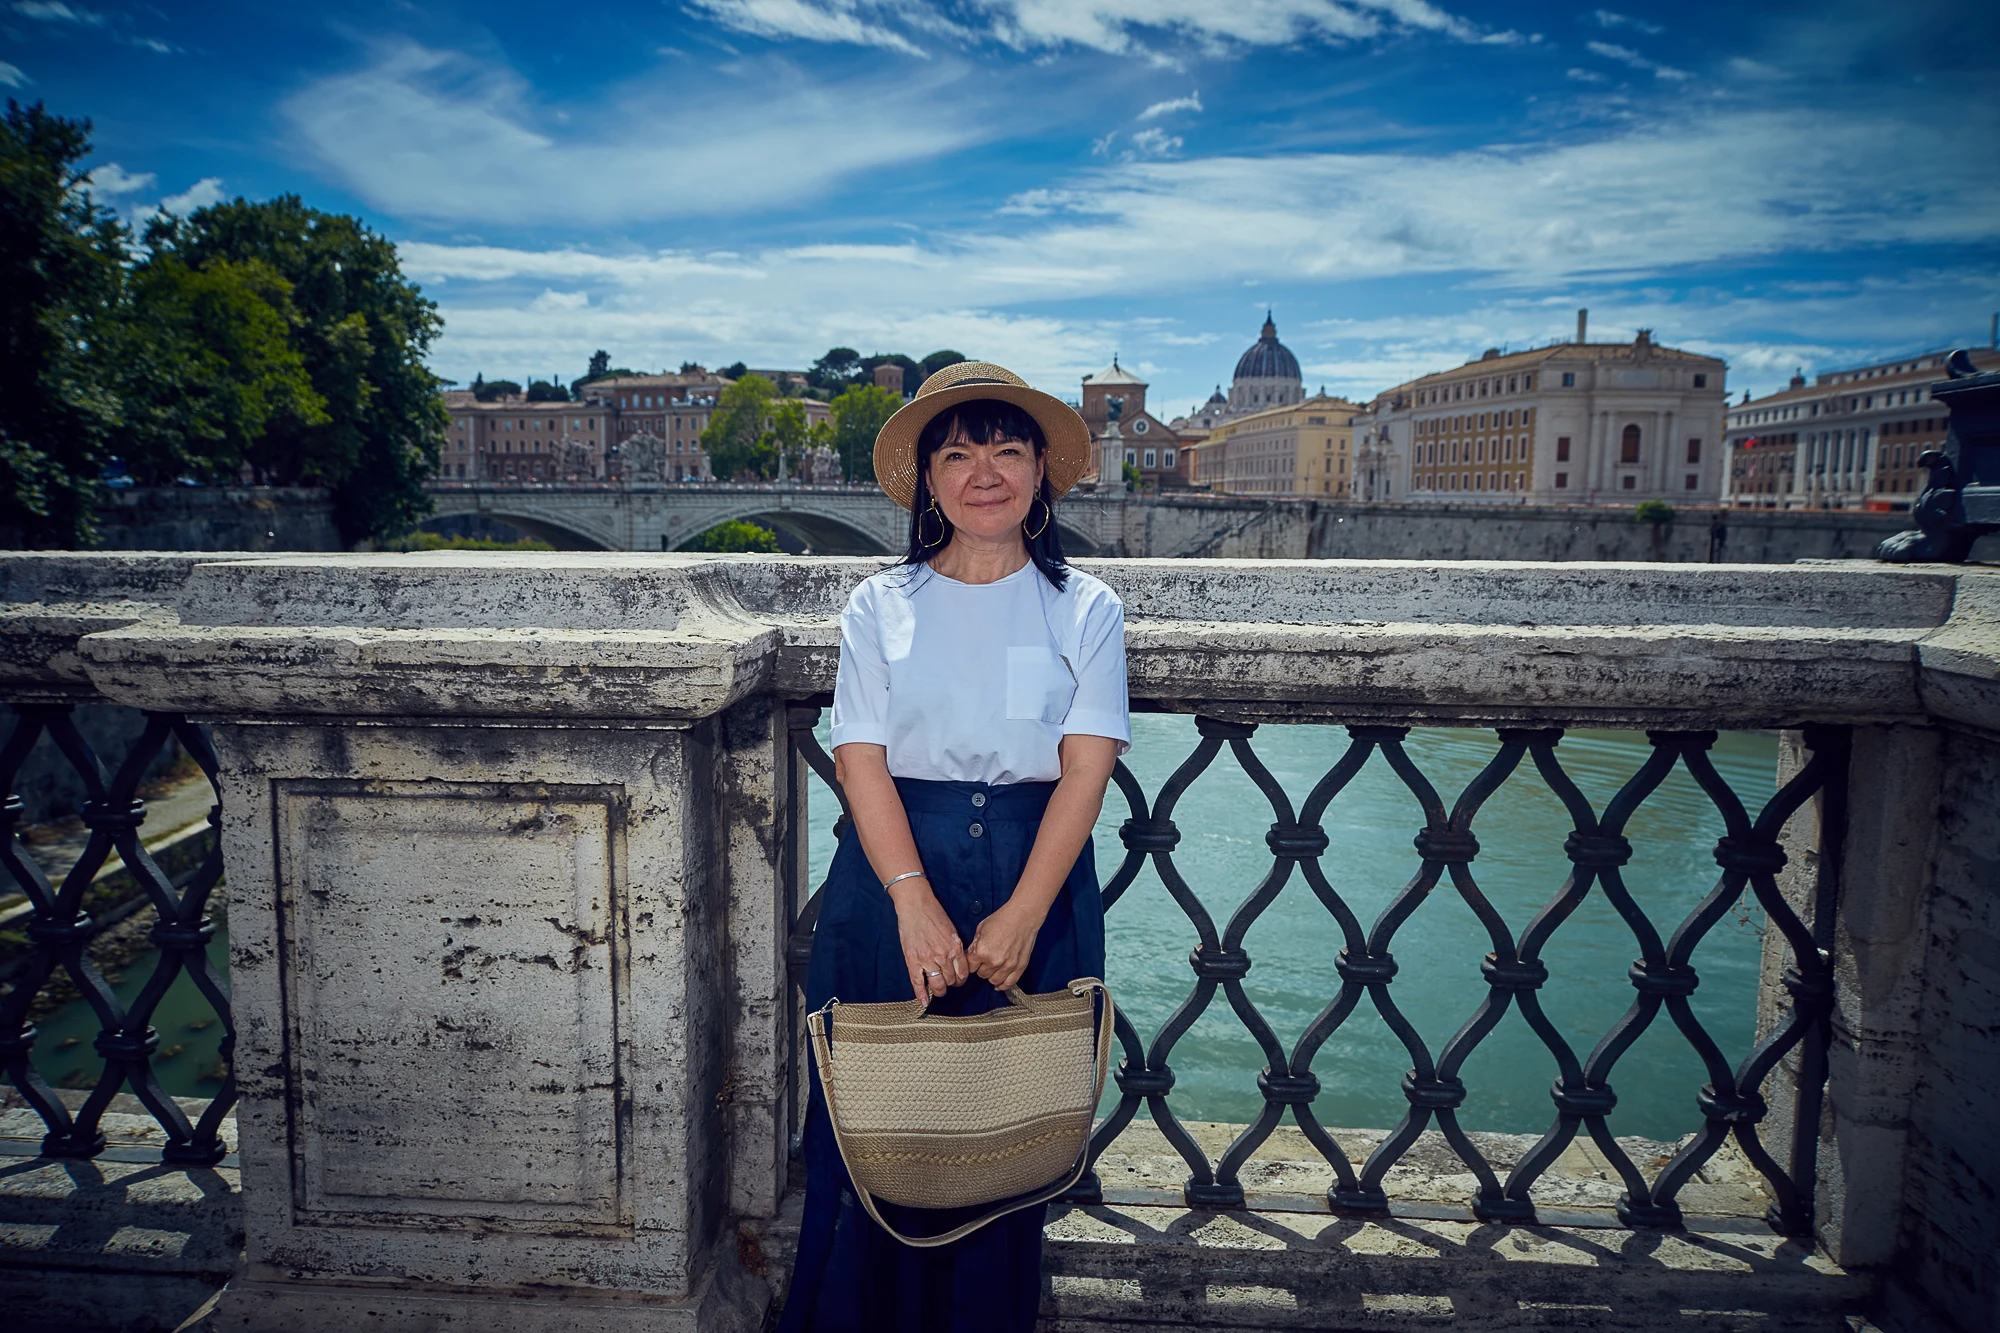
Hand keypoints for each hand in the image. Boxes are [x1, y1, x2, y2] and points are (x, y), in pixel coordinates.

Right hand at [889, 880, 967, 1003]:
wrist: (915, 906)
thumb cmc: (934, 915)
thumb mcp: (952, 930)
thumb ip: (955, 948)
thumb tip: (958, 962)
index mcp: (955, 948)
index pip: (963, 973)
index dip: (961, 980)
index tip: (958, 980)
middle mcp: (943, 956)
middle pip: (951, 980)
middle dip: (951, 984)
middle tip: (947, 984)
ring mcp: (927, 960)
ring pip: (937, 984)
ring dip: (939, 990)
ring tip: (938, 991)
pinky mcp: (913, 961)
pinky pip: (918, 982)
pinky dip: (921, 995)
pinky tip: (923, 1002)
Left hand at [965, 901, 1044, 992]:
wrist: (1022, 916)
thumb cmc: (1002, 919)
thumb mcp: (981, 929)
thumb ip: (974, 945)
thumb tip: (970, 955)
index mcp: (981, 951)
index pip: (970, 967)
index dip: (971, 963)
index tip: (974, 960)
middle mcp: (994, 961)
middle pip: (981, 975)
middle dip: (981, 968)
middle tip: (985, 960)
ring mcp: (1008, 966)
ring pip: (994, 981)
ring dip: (992, 975)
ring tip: (993, 967)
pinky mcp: (1019, 967)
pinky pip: (1009, 983)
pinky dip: (1003, 985)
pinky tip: (999, 984)